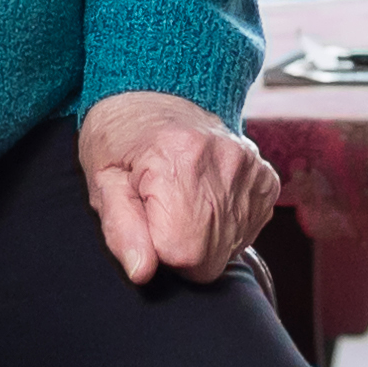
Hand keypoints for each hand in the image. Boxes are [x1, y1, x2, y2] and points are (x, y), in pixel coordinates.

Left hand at [76, 90, 278, 286]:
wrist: (155, 94)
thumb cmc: (120, 138)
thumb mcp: (101, 181)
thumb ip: (121, 230)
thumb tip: (143, 272)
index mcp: (177, 160)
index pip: (183, 253)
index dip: (158, 255)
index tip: (145, 228)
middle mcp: (224, 162)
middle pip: (210, 258)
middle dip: (180, 252)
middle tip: (159, 217)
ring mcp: (251, 169)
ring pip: (230, 250)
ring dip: (202, 240)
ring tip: (179, 203)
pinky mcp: (266, 178)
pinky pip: (247, 232)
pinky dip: (223, 227)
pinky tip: (202, 200)